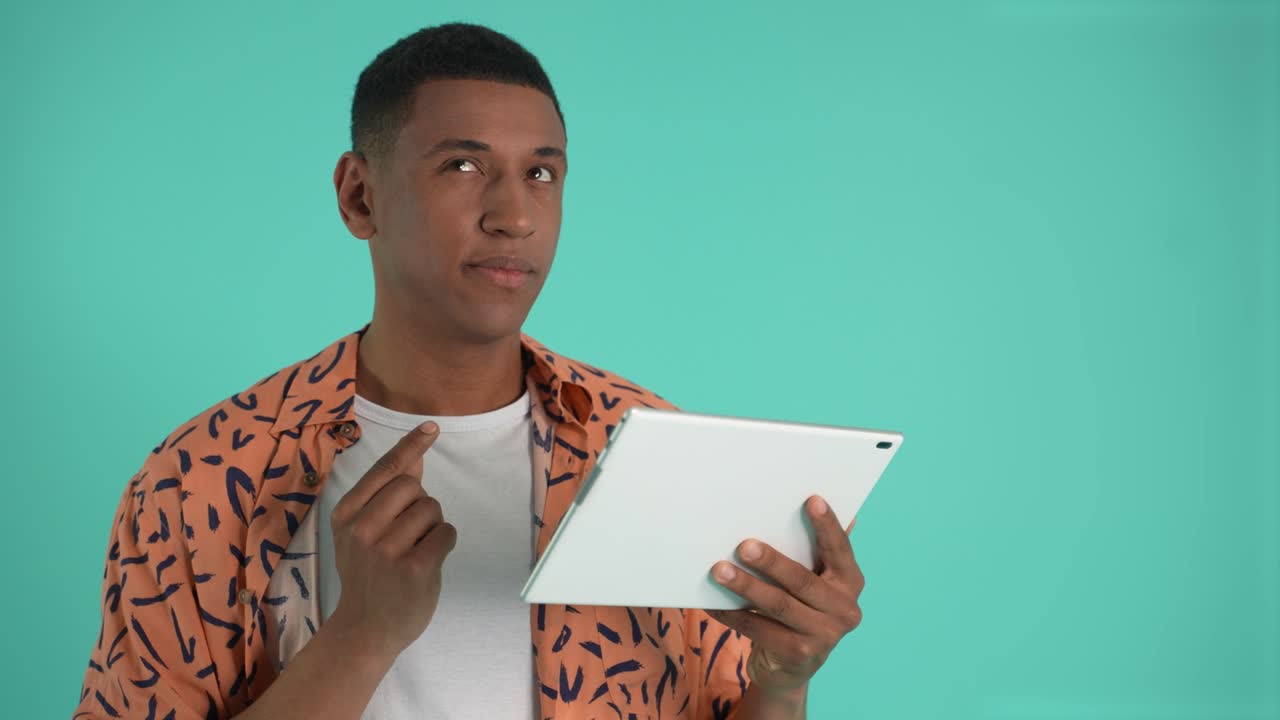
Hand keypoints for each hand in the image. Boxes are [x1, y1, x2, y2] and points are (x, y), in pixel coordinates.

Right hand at [327, 421, 457, 661]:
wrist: (365, 629)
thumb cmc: (368, 575)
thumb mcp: (363, 531)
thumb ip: (386, 493)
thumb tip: (415, 453)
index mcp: (346, 514)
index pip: (385, 469)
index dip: (411, 445)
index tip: (432, 427)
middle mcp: (361, 528)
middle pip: (413, 485)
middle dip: (421, 503)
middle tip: (409, 532)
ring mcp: (386, 549)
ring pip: (432, 508)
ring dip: (433, 525)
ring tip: (415, 548)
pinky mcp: (413, 568)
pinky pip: (446, 533)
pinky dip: (445, 542)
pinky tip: (429, 560)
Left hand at [706, 496, 863, 695]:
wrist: (792, 668)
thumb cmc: (801, 608)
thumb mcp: (816, 581)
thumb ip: (817, 551)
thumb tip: (823, 505)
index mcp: (851, 582)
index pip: (840, 550)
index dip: (827, 525)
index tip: (811, 500)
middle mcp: (845, 610)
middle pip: (802, 581)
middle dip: (772, 562)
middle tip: (744, 546)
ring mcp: (825, 636)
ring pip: (779, 605)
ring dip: (746, 586)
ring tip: (720, 571)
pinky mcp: (799, 655)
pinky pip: (759, 629)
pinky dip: (733, 614)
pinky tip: (712, 602)